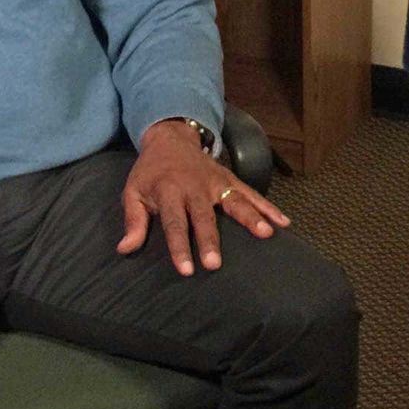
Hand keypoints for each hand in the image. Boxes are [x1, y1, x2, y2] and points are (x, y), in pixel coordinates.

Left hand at [116, 119, 290, 275]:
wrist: (170, 138)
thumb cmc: (150, 172)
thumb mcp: (133, 191)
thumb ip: (133, 220)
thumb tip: (125, 249)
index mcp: (168, 191)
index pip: (174, 222)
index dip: (179, 246)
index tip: (186, 270)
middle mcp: (194, 187)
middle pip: (204, 216)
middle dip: (210, 240)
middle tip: (216, 264)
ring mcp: (215, 182)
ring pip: (234, 201)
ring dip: (250, 217)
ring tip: (265, 234)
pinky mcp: (230, 180)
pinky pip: (251, 193)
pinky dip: (268, 206)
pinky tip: (283, 222)